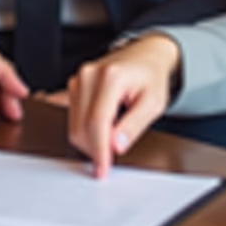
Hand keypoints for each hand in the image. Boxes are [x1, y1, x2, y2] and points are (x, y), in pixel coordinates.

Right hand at [67, 35, 179, 178]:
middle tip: (111, 160)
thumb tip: (116, 146)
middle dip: (94, 149)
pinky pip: (72, 117)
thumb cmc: (151, 77)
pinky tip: (99, 133)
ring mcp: (78, 79)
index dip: (99, 151)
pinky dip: (84, 131)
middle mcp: (89, 75)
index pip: (97, 122)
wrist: (145, 55)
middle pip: (81, 126)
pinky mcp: (74, 85)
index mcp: (110, 76)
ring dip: (89, 141)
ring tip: (111, 139)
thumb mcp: (153, 104)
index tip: (103, 170)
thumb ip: (133, 125)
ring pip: (74, 125)